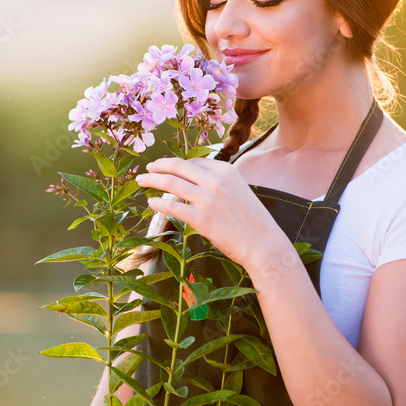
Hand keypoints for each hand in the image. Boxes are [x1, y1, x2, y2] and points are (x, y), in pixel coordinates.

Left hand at [135, 157, 291, 270]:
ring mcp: (207, 199)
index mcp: (226, 170)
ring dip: (152, 180)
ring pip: (171, 184)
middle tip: (147, 168)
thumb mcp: (238, 190)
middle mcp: (215, 181)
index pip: (193, 162)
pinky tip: (151, 203)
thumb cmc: (252, 220)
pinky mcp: (201, 219)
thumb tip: (195, 179)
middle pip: (178, 167)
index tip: (165, 166)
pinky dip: (158, 203)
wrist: (263, 244)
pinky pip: (172, 207)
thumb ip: (219, 182)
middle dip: (158, 166)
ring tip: (142, 181)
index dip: (176, 164)